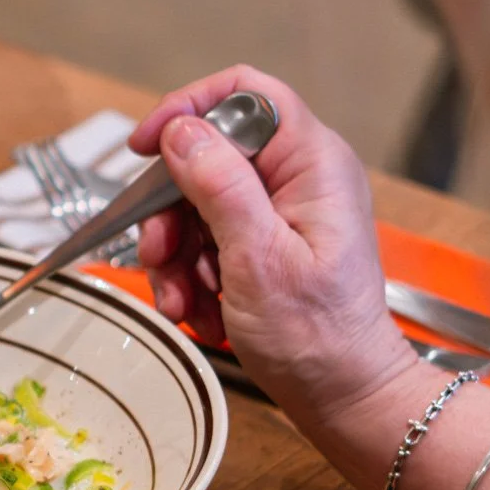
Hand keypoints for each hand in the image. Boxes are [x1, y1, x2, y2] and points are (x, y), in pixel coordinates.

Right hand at [127, 65, 417, 421]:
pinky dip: (190, 276)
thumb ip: (219, 186)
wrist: (343, 395)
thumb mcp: (257, 258)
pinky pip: (205, 240)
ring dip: (174, 256)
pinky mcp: (264, 244)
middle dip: (170, 212)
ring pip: (196, 205)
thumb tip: (181, 130)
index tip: (146, 147)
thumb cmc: (317, 337)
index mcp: (312, 164)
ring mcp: (280, 212)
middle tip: (158, 256)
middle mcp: (298, 178)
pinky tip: (199, 310)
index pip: (245, 94)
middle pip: (206, 158)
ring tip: (182, 301)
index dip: (188, 108)